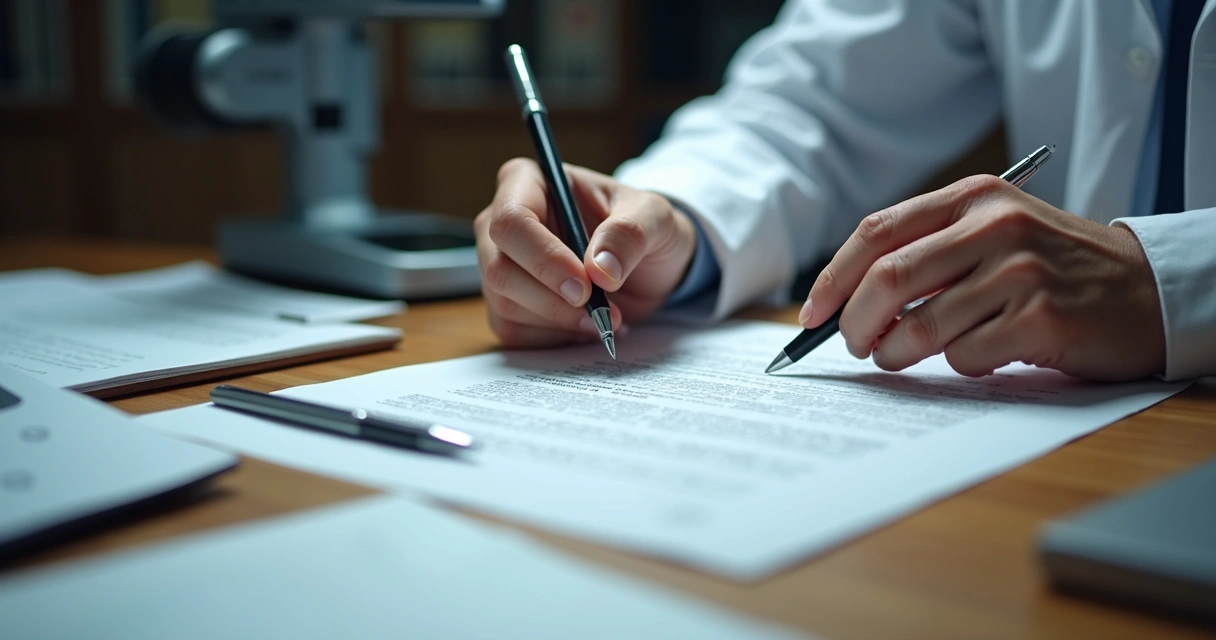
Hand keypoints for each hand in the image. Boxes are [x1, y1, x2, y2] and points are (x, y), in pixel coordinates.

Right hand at [475, 158, 697, 347]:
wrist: (646, 264)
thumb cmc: (642, 227)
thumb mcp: (653, 217)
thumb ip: (630, 233)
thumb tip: (599, 270)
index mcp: (528, 183)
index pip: (511, 220)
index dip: (543, 258)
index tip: (584, 284)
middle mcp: (502, 223)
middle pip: (499, 269)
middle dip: (551, 299)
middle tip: (601, 310)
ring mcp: (499, 265)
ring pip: (504, 305)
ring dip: (560, 321)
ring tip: (606, 317)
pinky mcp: (507, 304)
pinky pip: (514, 333)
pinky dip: (555, 338)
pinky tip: (586, 327)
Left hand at [801, 175, 1165, 380]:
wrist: (1145, 291)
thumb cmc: (1052, 266)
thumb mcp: (994, 232)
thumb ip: (928, 250)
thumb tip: (844, 300)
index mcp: (974, 197)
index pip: (876, 232)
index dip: (833, 277)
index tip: (812, 314)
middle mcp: (995, 226)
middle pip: (887, 279)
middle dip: (854, 323)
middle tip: (853, 346)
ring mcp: (1019, 272)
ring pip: (919, 326)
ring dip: (897, 353)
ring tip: (902, 355)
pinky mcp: (1039, 319)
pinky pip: (964, 355)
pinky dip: (958, 363)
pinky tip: (982, 351)